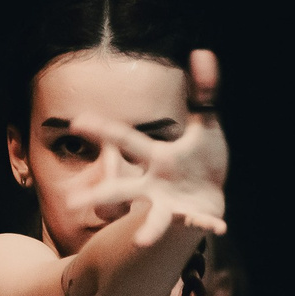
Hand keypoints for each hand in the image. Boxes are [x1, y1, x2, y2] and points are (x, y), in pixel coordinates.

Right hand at [66, 49, 229, 247]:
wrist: (211, 196)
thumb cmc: (200, 162)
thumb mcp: (205, 125)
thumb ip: (204, 93)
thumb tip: (202, 52)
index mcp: (155, 159)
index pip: (126, 141)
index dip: (102, 130)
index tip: (77, 121)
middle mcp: (154, 185)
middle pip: (122, 189)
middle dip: (99, 196)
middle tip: (73, 203)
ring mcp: (170, 205)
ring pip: (152, 219)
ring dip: (148, 231)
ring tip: (142, 243)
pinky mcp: (192, 218)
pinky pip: (200, 224)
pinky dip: (209, 226)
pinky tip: (221, 228)